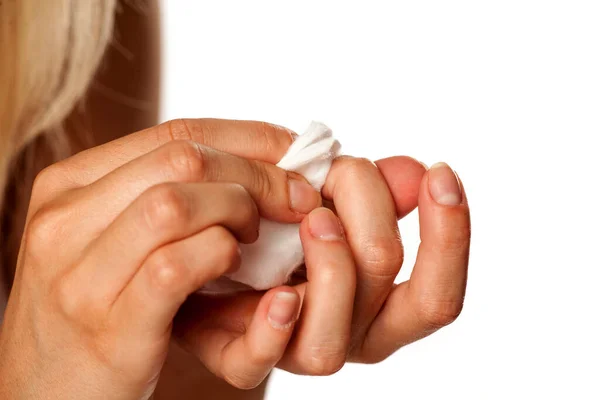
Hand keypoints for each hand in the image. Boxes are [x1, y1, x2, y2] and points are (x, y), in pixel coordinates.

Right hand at [0, 119, 322, 398]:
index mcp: (67, 187)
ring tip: (255, 234)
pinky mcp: (110, 325)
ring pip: (175, 204)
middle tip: (298, 196)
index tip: (295, 149)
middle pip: (181, 159)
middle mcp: (63, 221)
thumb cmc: (97, 306)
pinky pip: (177, 265)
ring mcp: (80, 275)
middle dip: (258, 172)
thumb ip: (157, 194)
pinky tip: (234, 265)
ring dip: (238, 211)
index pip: (172, 134)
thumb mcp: (108, 238)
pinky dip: (220, 254)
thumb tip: (247, 158)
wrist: (51, 393)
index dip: (248, 138)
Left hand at [176, 155, 470, 378]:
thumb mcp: (332, 194)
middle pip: (401, 309)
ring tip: (313, 217)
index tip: (438, 172)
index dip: (450, 234)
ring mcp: (298, 347)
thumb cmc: (285, 221)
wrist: (218, 252)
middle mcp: (352, 332)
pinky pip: (258, 360)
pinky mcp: (241, 353)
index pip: (439, 294)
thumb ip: (374, 189)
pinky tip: (277, 293)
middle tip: (343, 173)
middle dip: (380, 226)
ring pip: (333, 342)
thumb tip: (414, 171)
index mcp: (383, 302)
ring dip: (333, 269)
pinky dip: (273, 328)